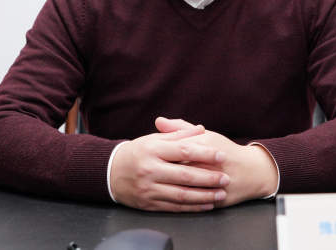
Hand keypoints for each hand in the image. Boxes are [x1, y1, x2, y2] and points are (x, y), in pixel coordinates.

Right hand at [109, 123, 229, 211]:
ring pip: (181, 194)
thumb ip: (178, 134)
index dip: (204, 153)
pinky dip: (191, 207)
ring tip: (220, 193)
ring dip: (203, 195)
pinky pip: (174, 207)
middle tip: (225, 178)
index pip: (184, 150)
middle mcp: (151, 169)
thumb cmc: (136, 152)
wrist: (110, 172)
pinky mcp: (148, 203)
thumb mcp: (153, 139)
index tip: (221, 155)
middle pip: (185, 174)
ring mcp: (149, 188)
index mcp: (153, 150)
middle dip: (208, 177)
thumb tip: (201, 128)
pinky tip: (205, 204)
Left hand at [155, 118, 278, 206]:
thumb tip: (159, 121)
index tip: (147, 158)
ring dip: (170, 190)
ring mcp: (215, 183)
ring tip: (157, 188)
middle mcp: (210, 164)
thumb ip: (180, 129)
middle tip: (147, 175)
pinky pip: (197, 203)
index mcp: (205, 146)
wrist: (253, 171)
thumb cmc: (226, 150)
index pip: (176, 151)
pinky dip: (183, 203)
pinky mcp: (219, 199)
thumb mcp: (206, 136)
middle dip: (162, 175)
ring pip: (187, 189)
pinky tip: (171, 201)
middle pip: (179, 171)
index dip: (160, 156)